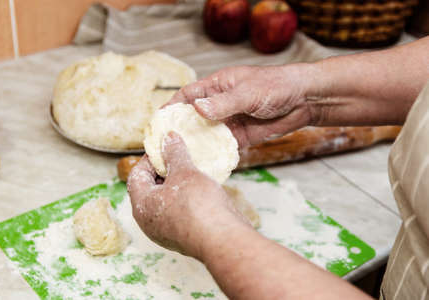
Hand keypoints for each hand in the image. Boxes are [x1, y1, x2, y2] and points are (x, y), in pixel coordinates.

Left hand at [127, 132, 249, 258]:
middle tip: (180, 157)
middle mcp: (149, 222)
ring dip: (178, 185)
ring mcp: (166, 232)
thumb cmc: (198, 205)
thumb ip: (174, 153)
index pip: (137, 175)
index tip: (166, 147)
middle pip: (151, 189)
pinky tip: (202, 190)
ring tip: (193, 171)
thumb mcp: (185, 172)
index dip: (151, 158)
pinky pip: (180, 212)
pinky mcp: (183, 236)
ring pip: (167, 202)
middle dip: (165, 171)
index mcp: (141, 205)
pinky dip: (187, 199)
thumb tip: (168, 138)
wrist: (222, 239)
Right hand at [169, 65, 314, 148]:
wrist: (305, 100)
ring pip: (207, 135)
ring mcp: (230, 121)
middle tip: (165, 147)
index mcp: (217, 86)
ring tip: (181, 160)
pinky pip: (224, 147)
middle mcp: (220, 104)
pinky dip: (215, 155)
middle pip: (193, 118)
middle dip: (180, 131)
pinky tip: (205, 165)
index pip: (187, 96)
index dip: (172, 108)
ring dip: (196, 146)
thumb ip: (223, 103)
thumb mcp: (248, 93)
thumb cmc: (276, 86)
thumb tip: (197, 110)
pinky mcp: (241, 136)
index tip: (158, 122)